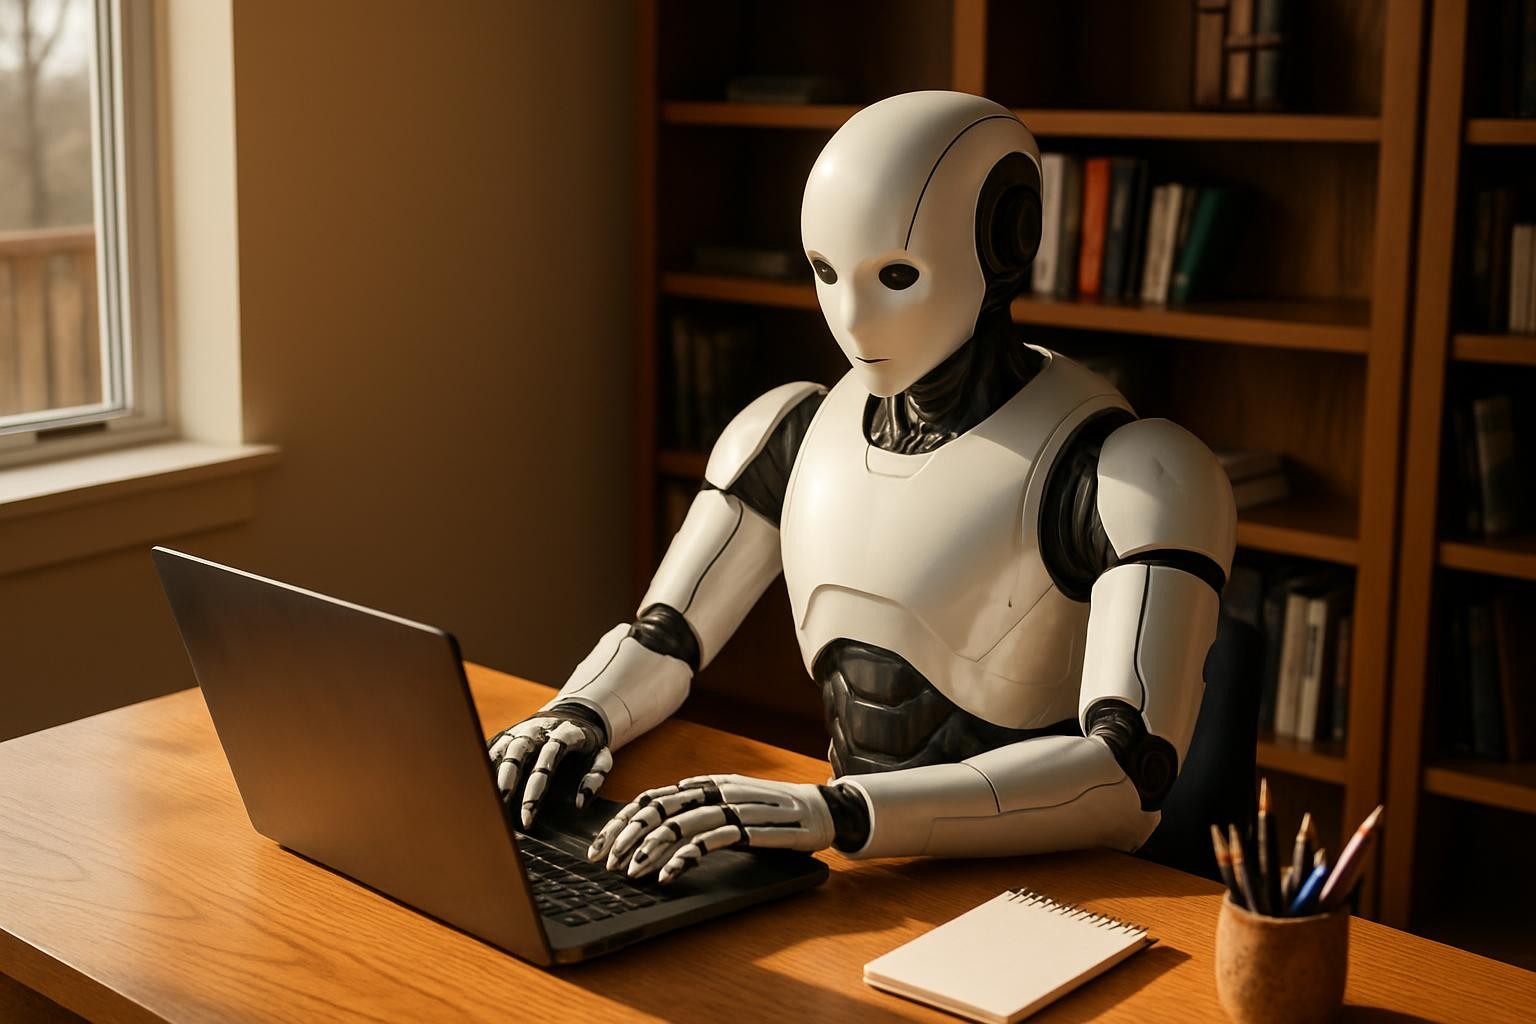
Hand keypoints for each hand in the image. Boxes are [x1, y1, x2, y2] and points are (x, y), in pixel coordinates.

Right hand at [487, 705, 611, 828]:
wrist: (573, 713)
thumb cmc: (587, 744)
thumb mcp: (601, 757)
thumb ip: (595, 778)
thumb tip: (579, 804)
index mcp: (564, 734)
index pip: (548, 760)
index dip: (536, 789)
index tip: (528, 815)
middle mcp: (538, 729)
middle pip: (518, 753)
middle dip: (508, 782)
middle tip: (501, 810)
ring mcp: (520, 730)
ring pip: (501, 750)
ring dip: (491, 776)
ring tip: (484, 802)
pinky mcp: (507, 734)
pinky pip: (491, 749)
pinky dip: (483, 767)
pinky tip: (477, 788)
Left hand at [587, 773, 834, 883]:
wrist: (822, 810)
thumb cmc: (775, 809)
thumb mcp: (734, 800)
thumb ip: (702, 805)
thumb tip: (663, 814)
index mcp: (706, 785)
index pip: (653, 798)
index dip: (623, 820)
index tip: (601, 845)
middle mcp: (715, 791)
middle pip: (659, 808)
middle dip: (627, 835)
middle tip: (608, 861)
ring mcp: (733, 808)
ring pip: (679, 824)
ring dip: (651, 849)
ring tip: (631, 872)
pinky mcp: (751, 828)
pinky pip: (710, 841)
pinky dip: (685, 858)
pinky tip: (670, 875)